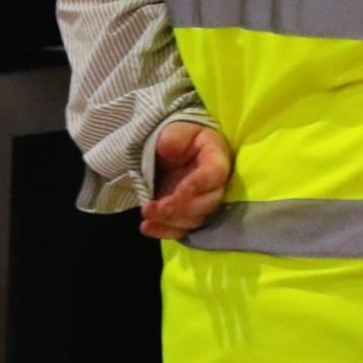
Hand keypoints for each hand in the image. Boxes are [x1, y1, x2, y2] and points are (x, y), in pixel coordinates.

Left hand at [141, 120, 231, 241]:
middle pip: (208, 203)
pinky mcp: (188, 216)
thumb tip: (172, 149)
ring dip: (170, 221)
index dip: (201, 183)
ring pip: (194, 219)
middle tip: (158, 207)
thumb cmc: (177, 137)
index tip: (183, 189)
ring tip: (147, 214)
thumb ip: (175, 137)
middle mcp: (214, 185)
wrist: (169, 149)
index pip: (215, 173)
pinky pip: (181, 230)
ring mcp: (201, 203)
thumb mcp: (176, 131)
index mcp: (216, 158)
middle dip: (182, 207)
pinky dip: (164, 231)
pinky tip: (147, 228)